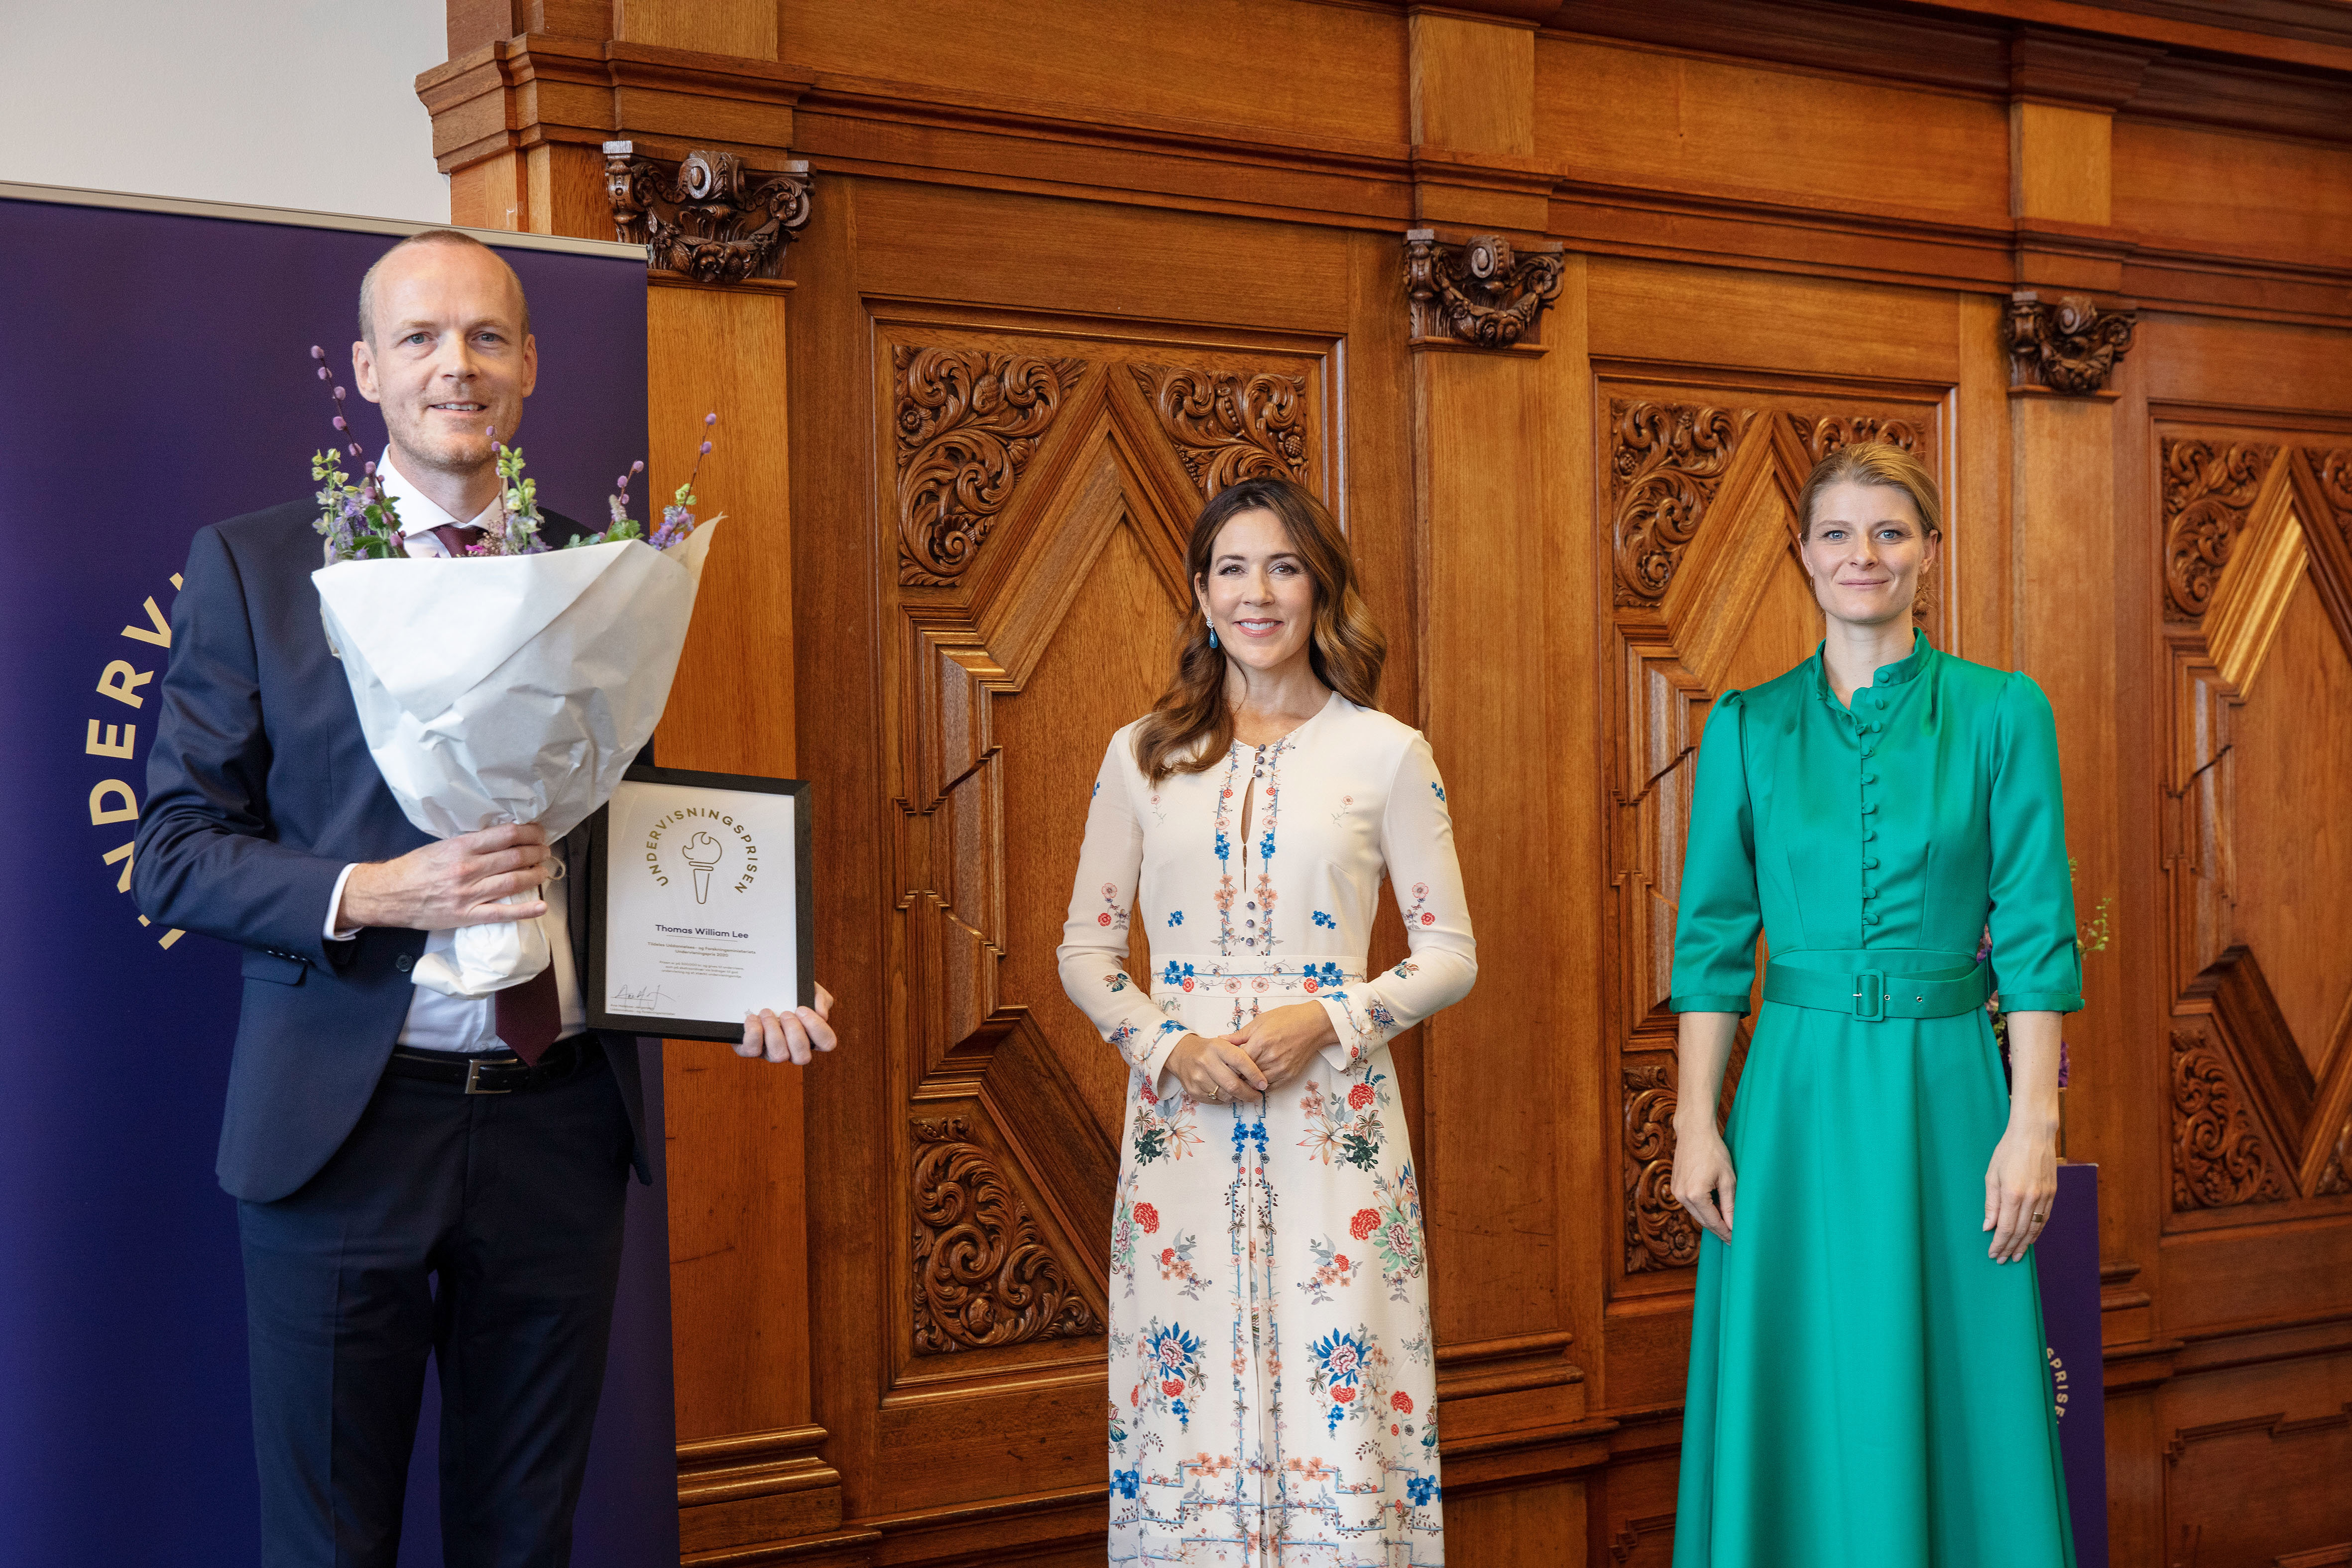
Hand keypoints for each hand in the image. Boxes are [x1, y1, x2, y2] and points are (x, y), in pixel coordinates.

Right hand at [339, 823, 549, 929]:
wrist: (388, 894)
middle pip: (515, 856)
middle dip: (537, 852)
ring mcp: (469, 894)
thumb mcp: (442, 846)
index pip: (507, 835)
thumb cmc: (414, 868)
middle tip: (545, 851)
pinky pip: (502, 913)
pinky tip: (541, 906)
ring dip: (535, 874)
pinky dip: (525, 910)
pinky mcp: (467, 915)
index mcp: (462, 847)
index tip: (539, 833)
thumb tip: (501, 838)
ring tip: (543, 870)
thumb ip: (470, 844)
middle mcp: (468, 868)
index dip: (530, 833)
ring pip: (513, 881)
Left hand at [738, 983, 836, 1064]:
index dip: (817, 1027)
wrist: (761, 991)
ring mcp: (772, 1051)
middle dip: (794, 1032)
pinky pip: (752, 1050)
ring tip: (767, 1012)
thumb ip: (820, 998)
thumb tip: (821, 1012)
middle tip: (785, 1013)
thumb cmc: (788, 994)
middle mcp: (793, 1049)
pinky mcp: (751, 1049)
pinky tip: (753, 1018)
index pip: (827, 1043)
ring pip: (779, 1056)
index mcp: (811, 1036)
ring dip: (773, 1031)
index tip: (802, 1009)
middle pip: (803, 1057)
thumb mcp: (808, 990)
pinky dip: (753, 1033)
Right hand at [1168, 1032, 1268, 1104]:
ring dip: (1239, 1097)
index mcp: (1217, 1047)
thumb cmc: (1209, 1049)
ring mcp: (1198, 1078)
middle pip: (1233, 1084)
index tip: (1263, 1083)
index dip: (1254, 1074)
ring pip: (1226, 1095)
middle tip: (1257, 1095)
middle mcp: (1206, 1062)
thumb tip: (1259, 1074)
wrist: (1181, 1054)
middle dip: (1249, 1093)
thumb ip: (1240, 1055)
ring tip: (1244, 1094)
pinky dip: (1226, 1100)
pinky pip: (1216, 1101)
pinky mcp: (1194, 1091)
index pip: (1240, 1061)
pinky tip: (1230, 1094)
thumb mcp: (1224, 1044)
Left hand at [1224, 1002, 1339, 1093]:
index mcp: (1260, 1042)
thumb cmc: (1287, 1018)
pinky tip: (1257, 1080)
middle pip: (1246, 1075)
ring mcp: (1281, 1068)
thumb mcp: (1260, 1020)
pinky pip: (1271, 1087)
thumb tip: (1221, 1039)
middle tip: (1229, 1075)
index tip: (1223, 1065)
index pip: (1237, 1062)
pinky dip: (1262, 1085)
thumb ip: (1240, 1034)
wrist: (1314, 1024)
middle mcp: (1270, 1058)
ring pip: (1257, 1084)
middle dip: (1236, 1075)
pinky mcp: (1290, 1075)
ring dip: (1249, 1082)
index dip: (1229, 1065)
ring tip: (1242, 1079)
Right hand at [1670, 1119, 1736, 1243]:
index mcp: (1696, 1195)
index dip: (1726, 1233)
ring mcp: (1676, 1191)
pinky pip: (1690, 1204)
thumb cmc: (1714, 1151)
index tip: (1736, 1241)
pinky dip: (1702, 1209)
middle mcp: (1682, 1196)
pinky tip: (1713, 1210)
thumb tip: (1733, 1225)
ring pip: (1696, 1213)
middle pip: (1703, 1221)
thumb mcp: (1728, 1179)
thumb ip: (1730, 1205)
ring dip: (1710, 1219)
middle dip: (1718, 1229)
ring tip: (1726, 1225)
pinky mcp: (1674, 1186)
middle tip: (1733, 1237)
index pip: (1713, 1222)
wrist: (1694, 1131)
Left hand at [1984, 1120, 2057, 1263]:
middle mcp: (2031, 1198)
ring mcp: (2045, 1196)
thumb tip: (1989, 1227)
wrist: (2034, 1134)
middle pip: (2021, 1232)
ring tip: (2017, 1255)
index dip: (1999, 1244)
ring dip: (2025, 1244)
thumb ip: (1991, 1203)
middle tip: (2003, 1260)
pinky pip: (2044, 1218)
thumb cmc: (2008, 1151)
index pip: (2006, 1228)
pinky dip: (2037, 1231)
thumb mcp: (1992, 1175)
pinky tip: (2030, 1239)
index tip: (1993, 1254)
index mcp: (2013, 1194)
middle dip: (2011, 1248)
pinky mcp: (2053, 1193)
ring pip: (2035, 1228)